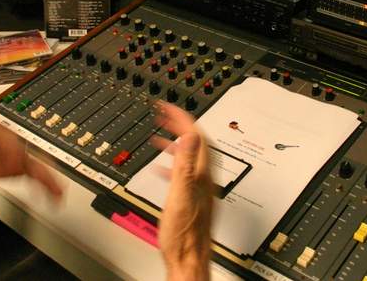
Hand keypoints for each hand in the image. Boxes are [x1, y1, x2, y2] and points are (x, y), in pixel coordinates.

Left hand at [0, 87, 61, 198]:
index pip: (5, 139)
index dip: (7, 149)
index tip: (9, 157)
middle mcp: (10, 141)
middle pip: (22, 152)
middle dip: (23, 163)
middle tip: (20, 171)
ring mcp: (16, 154)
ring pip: (36, 163)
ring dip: (47, 175)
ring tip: (56, 189)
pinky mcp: (20, 167)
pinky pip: (37, 174)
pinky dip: (48, 183)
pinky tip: (56, 194)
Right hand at [154, 104, 212, 280]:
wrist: (188, 259)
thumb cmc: (183, 233)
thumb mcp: (180, 194)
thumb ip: (185, 163)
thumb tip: (191, 134)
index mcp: (202, 174)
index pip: (196, 136)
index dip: (184, 118)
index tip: (170, 106)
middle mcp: (204, 179)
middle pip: (196, 143)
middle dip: (180, 124)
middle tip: (165, 113)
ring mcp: (200, 188)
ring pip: (190, 156)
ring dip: (176, 141)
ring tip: (162, 133)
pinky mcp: (193, 199)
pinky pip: (184, 172)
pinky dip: (172, 163)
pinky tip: (161, 168)